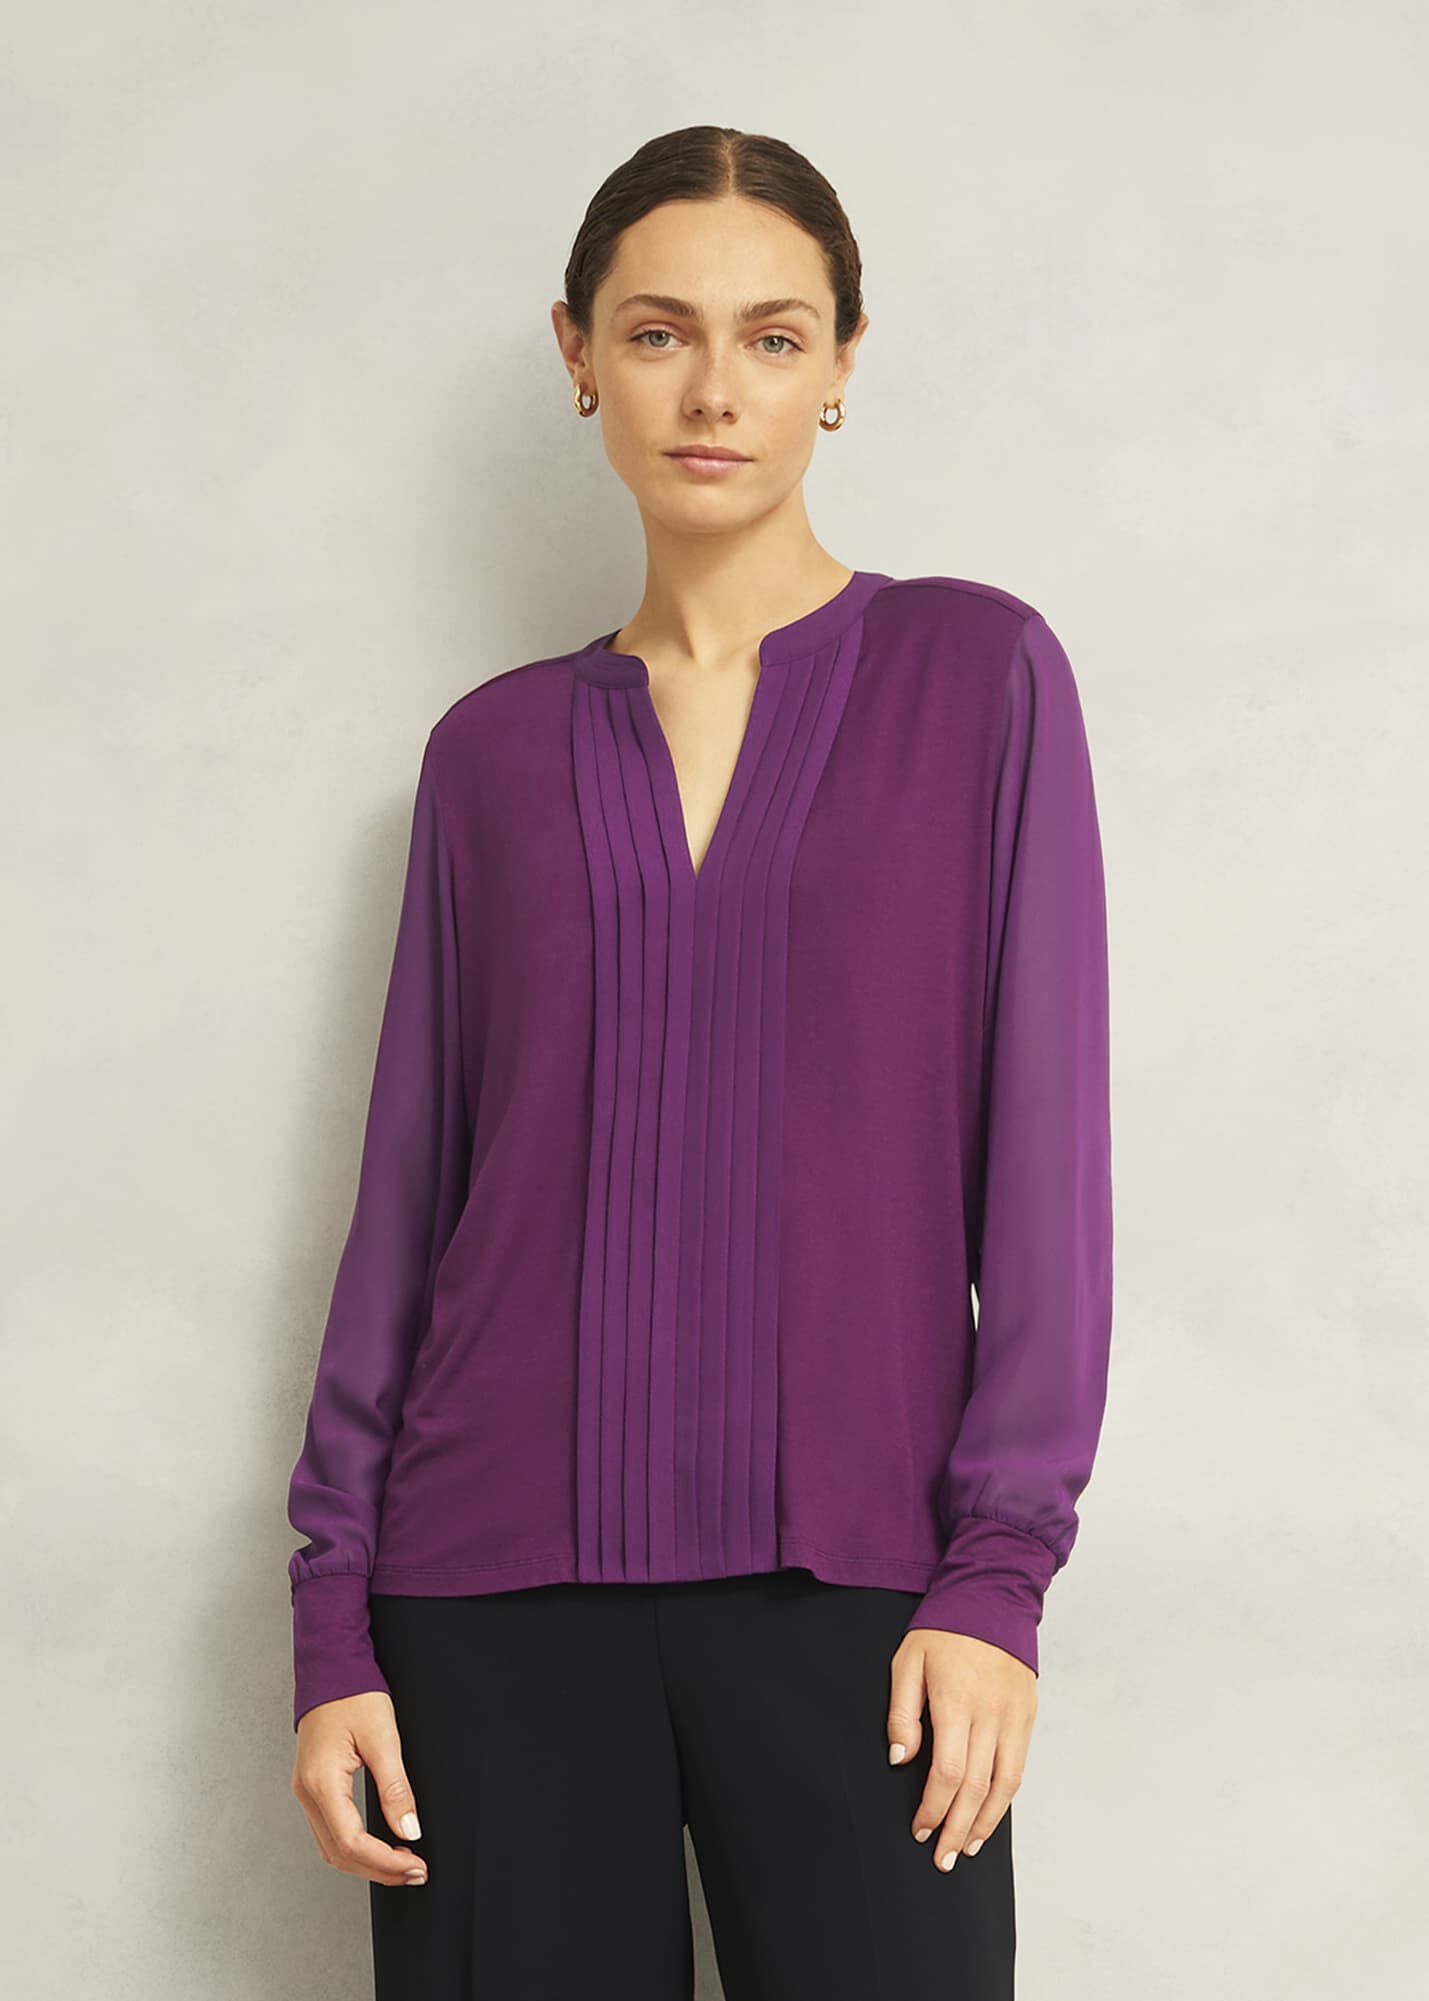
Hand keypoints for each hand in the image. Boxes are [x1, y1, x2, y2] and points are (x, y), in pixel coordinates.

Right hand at [291, 1691, 428, 1887]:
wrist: (331, 1667)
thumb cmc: (354, 1695)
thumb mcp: (383, 1738)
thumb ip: (396, 1788)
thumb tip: (409, 1831)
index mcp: (322, 1782)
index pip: (352, 1842)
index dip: (385, 1862)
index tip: (415, 1865)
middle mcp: (307, 1792)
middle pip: (339, 1853)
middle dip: (378, 1869)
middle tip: (415, 1872)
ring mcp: (306, 1790)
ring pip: (332, 1847)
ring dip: (366, 1862)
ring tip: (401, 1864)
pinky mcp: (313, 1786)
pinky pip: (330, 1831)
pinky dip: (354, 1846)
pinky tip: (379, 1845)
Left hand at [886, 1629, 1035, 1870]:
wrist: (992, 1598)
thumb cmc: (943, 1630)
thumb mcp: (908, 1661)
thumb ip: (902, 1711)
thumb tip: (901, 1759)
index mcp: (955, 1700)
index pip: (947, 1772)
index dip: (932, 1807)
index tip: (917, 1827)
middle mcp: (989, 1713)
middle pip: (976, 1788)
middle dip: (956, 1828)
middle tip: (940, 1858)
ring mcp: (1013, 1717)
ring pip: (1003, 1785)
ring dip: (985, 1824)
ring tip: (965, 1848)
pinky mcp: (1027, 1717)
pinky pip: (1018, 1768)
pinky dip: (1005, 1800)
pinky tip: (989, 1817)